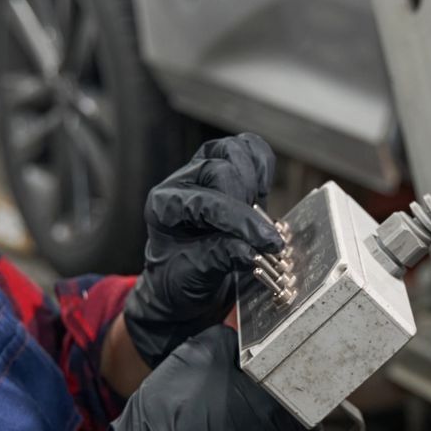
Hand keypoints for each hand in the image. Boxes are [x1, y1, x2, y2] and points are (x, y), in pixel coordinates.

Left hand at [123, 134, 281, 367]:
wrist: (184, 280)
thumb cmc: (182, 278)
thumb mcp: (197, 277)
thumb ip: (222, 258)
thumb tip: (251, 249)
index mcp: (164, 205)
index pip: (208, 202)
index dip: (241, 223)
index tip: (266, 244)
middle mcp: (182, 181)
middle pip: (222, 168)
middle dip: (246, 202)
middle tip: (260, 233)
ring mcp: (203, 170)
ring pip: (236, 151)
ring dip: (255, 179)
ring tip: (259, 211)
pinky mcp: (226, 168)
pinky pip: (250, 150)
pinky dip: (263, 166)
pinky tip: (263, 193)